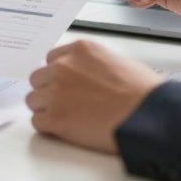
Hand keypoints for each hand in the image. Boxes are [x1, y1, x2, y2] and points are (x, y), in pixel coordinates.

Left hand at [27, 40, 161, 153]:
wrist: (148, 116)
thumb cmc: (143, 93)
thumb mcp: (117, 61)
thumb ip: (92, 65)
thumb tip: (86, 75)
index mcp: (80, 50)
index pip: (51, 59)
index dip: (57, 74)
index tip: (64, 84)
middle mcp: (63, 67)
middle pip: (38, 78)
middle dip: (48, 91)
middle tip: (65, 104)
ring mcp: (57, 92)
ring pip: (33, 100)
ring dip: (46, 109)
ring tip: (67, 118)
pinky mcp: (55, 118)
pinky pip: (37, 122)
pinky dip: (48, 127)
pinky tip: (64, 129)